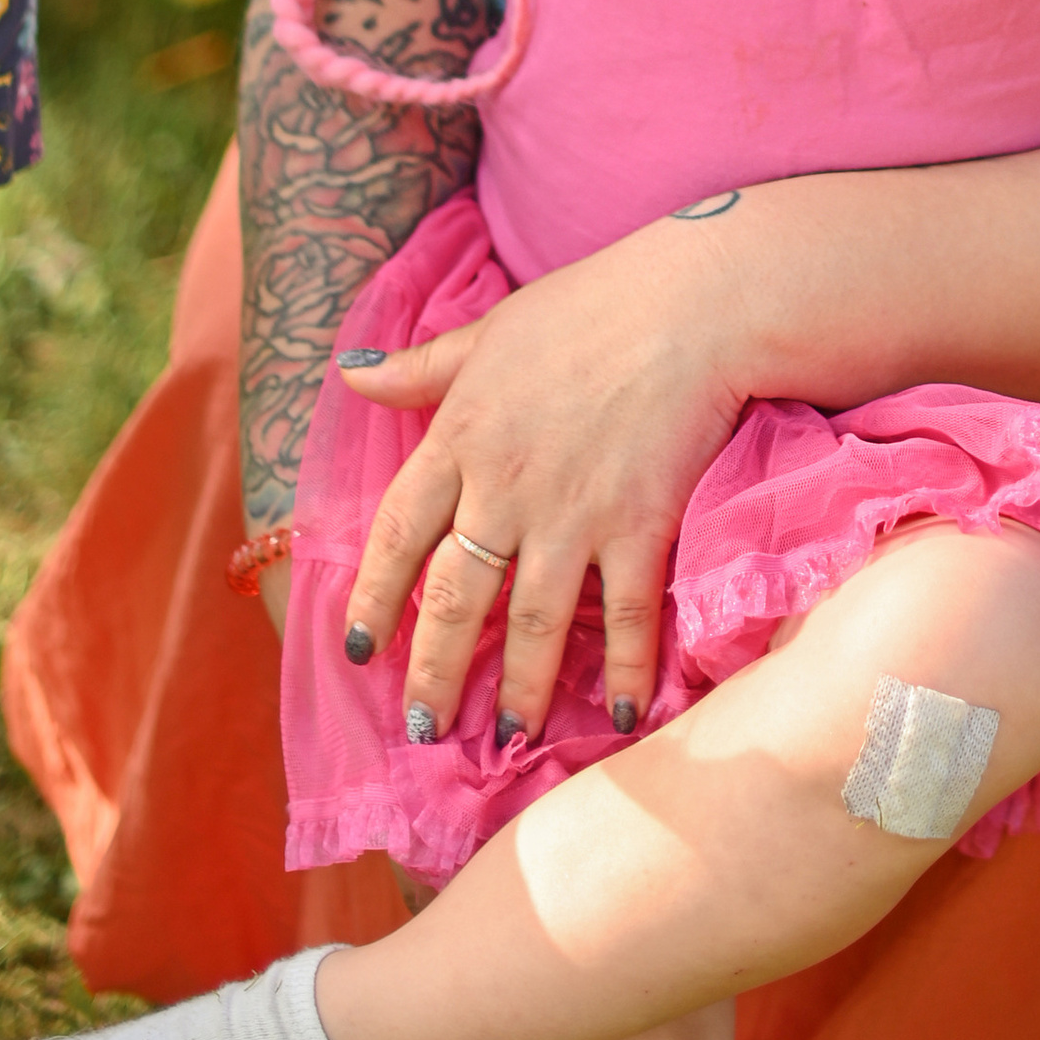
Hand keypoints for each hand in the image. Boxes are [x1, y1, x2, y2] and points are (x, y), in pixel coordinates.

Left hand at [334, 219, 751, 740]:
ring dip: (519, 688)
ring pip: (532, 623)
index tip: (360, 649)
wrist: (690, 303)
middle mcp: (504, 488)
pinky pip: (626, 616)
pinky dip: (627, 670)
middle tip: (425, 725)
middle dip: (436, 670)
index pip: (398, 534)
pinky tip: (625, 715)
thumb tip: (350, 372)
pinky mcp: (638, 526)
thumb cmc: (589, 306)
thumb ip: (421, 366)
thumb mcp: (489, 330)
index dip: (375, 598)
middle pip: (455, 597)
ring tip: (506, 736)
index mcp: (459, 436)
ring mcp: (571, 514)